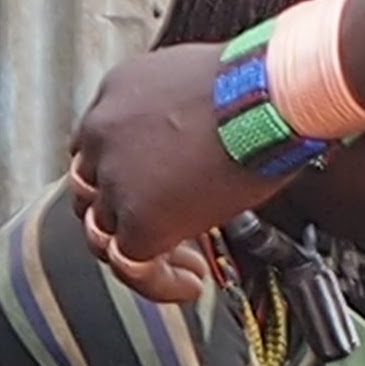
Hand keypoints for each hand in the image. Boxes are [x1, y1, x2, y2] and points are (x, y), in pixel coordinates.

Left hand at [67, 44, 246, 304]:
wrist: (273, 96)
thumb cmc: (259, 85)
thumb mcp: (196, 83)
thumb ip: (177, 115)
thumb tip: (196, 142)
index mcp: (117, 92)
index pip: (98, 147)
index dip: (125, 177)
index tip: (159, 190)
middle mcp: (103, 133)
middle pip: (91, 191)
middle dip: (125, 216)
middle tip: (170, 230)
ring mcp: (116, 179)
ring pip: (103, 232)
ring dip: (141, 251)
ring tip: (187, 264)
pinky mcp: (138, 219)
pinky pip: (129, 266)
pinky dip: (158, 282)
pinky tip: (192, 282)